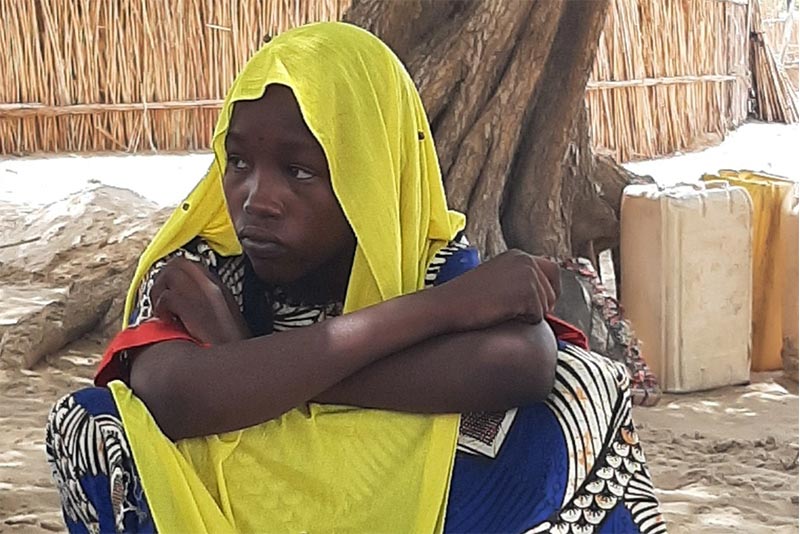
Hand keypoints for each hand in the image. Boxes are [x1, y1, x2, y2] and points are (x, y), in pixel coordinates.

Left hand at [150, 257, 251, 344]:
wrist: (239, 363)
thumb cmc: (229, 347)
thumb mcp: (223, 319)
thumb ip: (205, 305)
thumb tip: (181, 305)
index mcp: (220, 287)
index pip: (192, 266)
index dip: (174, 276)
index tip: (168, 291)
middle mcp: (212, 285)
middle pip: (178, 263)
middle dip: (162, 279)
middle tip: (160, 299)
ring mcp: (203, 294)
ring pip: (169, 274)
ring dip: (158, 291)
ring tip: (161, 310)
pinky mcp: (194, 308)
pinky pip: (167, 297)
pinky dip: (161, 307)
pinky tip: (166, 321)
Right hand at [433, 249, 560, 330]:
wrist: (448, 304)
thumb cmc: (466, 298)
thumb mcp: (495, 279)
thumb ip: (517, 280)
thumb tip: (542, 296)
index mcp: (518, 255)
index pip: (552, 271)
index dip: (551, 291)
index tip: (542, 305)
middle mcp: (526, 261)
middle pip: (552, 291)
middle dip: (540, 307)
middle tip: (516, 313)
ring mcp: (527, 275)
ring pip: (545, 306)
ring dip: (529, 315)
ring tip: (502, 311)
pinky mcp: (526, 292)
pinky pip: (537, 316)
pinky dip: (523, 321)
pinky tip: (501, 314)